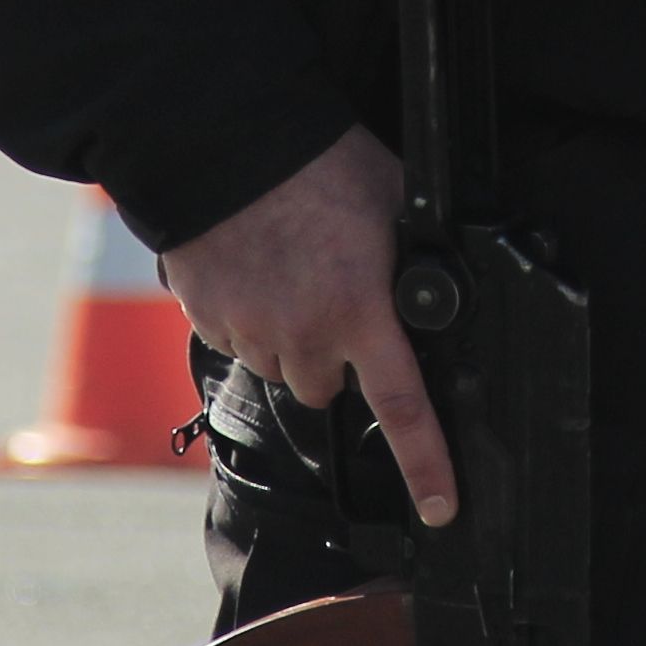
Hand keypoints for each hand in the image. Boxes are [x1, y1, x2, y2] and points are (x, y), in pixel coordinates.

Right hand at [154, 126, 454, 525]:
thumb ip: (413, 259)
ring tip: (289, 269)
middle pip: (326, 389)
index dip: (427, 465)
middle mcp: (303, 334)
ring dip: (289, 337)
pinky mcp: (205, 316)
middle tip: (333, 299)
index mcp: (359, 311)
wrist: (224, 137)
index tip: (440, 508)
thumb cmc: (320, 160)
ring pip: (280, 364)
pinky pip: (233, 337)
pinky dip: (245, 315)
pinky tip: (253, 265)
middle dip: (332, 359)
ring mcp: (247, 329)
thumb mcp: (394, 202)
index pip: (403, 408)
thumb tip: (437, 287)